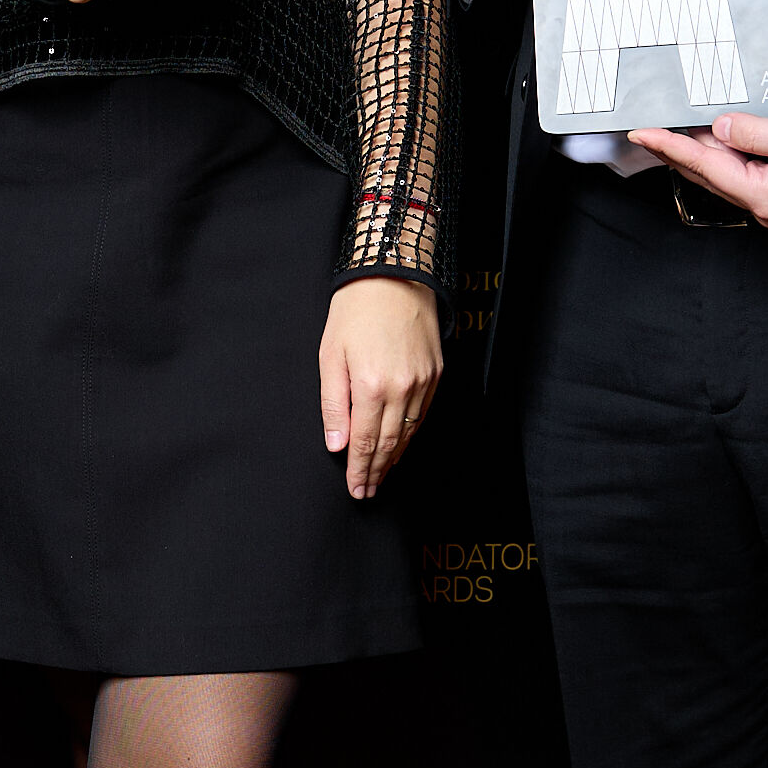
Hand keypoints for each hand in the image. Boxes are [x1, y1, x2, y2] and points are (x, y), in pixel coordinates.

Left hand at [318, 278, 442, 500]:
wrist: (394, 275)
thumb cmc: (354, 311)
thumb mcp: (330, 355)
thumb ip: (333, 403)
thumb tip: (337, 444)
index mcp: (370, 385)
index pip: (365, 442)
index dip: (359, 470)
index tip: (356, 489)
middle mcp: (401, 388)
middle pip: (389, 443)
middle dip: (377, 472)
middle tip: (366, 493)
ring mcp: (423, 381)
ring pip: (409, 432)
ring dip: (395, 457)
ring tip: (381, 476)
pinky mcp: (436, 372)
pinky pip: (423, 413)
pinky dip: (411, 433)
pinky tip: (401, 444)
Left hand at [628, 107, 767, 227]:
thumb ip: (759, 133)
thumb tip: (720, 130)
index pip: (706, 166)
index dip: (670, 147)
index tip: (641, 132)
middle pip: (711, 176)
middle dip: (678, 152)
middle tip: (649, 127)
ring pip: (728, 177)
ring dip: (702, 155)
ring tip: (675, 130)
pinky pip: (748, 177)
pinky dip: (728, 158)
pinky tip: (720, 141)